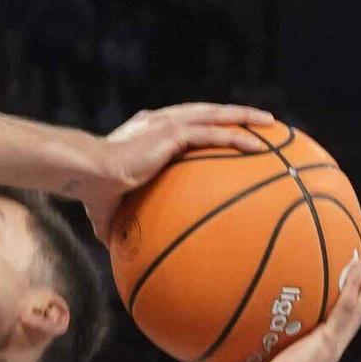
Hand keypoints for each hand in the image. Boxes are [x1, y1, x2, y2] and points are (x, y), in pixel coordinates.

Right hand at [86, 101, 279, 239]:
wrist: (91, 174)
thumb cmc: (94, 192)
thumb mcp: (107, 210)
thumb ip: (115, 224)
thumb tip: (113, 249)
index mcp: (147, 131)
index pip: (184, 122)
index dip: (205, 123)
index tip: (223, 128)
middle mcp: (160, 120)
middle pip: (206, 112)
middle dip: (233, 113)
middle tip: (258, 120)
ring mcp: (168, 123)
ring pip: (216, 114)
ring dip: (244, 117)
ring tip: (269, 123)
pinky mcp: (172, 132)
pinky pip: (213, 134)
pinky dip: (236, 137)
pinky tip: (258, 147)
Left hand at [188, 259, 360, 361]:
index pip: (321, 338)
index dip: (327, 324)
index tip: (328, 309)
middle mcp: (324, 354)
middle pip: (345, 321)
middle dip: (354, 299)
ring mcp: (330, 346)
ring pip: (353, 311)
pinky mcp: (330, 339)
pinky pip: (347, 308)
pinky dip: (357, 288)